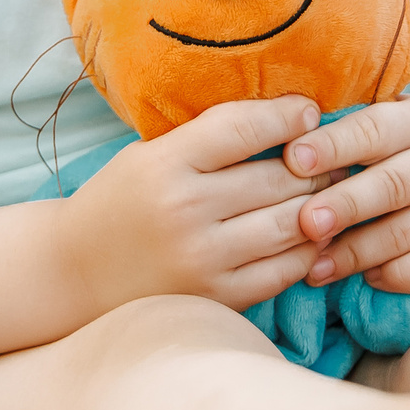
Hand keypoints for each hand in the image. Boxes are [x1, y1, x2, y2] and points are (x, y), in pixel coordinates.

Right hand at [56, 95, 324, 318]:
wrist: (73, 272)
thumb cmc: (120, 202)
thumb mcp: (150, 154)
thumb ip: (209, 139)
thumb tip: (288, 117)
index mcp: (164, 164)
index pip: (243, 128)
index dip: (287, 116)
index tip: (309, 111)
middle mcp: (185, 211)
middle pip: (279, 178)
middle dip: (317, 163)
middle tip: (335, 154)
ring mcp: (203, 259)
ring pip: (292, 224)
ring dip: (322, 205)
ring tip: (333, 190)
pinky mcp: (217, 298)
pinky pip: (285, 270)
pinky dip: (310, 249)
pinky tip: (313, 233)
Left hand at [284, 96, 409, 292]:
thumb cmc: (395, 152)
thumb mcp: (379, 129)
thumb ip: (340, 133)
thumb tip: (277, 147)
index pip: (375, 129)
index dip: (333, 145)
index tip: (293, 161)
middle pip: (393, 184)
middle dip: (344, 205)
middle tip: (304, 223)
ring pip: (406, 232)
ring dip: (355, 253)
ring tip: (314, 266)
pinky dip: (393, 276)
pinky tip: (364, 278)